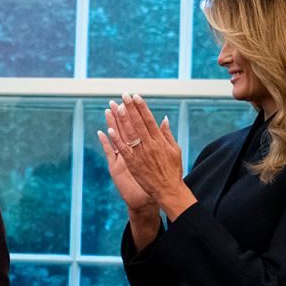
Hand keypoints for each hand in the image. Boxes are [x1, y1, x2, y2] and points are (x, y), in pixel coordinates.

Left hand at [104, 94, 195, 217]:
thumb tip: (164, 118)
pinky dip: (116, 139)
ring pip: (129, 133)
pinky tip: (109, 129)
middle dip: (130, 108)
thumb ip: (167, 134)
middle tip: (123, 95)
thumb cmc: (173, 170)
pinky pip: (122, 149)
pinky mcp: (132, 164)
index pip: (148, 119)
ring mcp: (140, 154)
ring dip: (122, 119)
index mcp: (160, 141)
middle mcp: (149, 145)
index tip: (135, 96)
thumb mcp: (175, 150)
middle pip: (137, 123)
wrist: (168, 190)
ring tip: (115, 107)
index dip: (141, 107)